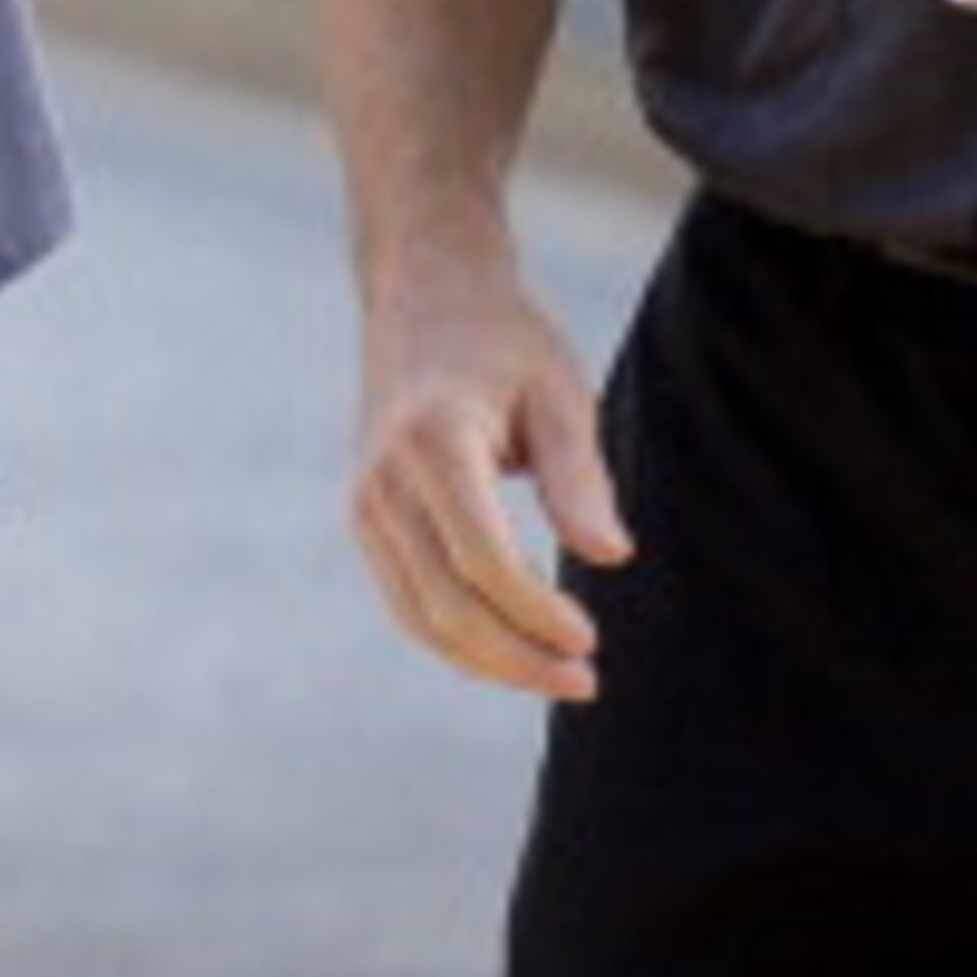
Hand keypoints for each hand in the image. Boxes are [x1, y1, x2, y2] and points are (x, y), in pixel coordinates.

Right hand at [347, 249, 633, 699]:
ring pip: (419, 617)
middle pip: (446, 604)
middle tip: (585, 681)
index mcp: (435, 442)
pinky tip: (511, 649)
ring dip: (487, 660)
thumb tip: (611, 556)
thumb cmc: (505, 341)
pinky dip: (456, 638)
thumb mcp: (559, 394)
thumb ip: (578, 478)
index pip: (483, 560)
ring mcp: (364, 504)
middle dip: (516, 657)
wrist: (423, 295)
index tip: (590, 641)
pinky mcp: (364, 519)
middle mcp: (384, 481)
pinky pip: (406, 600)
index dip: (537, 613)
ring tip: (555, 676)